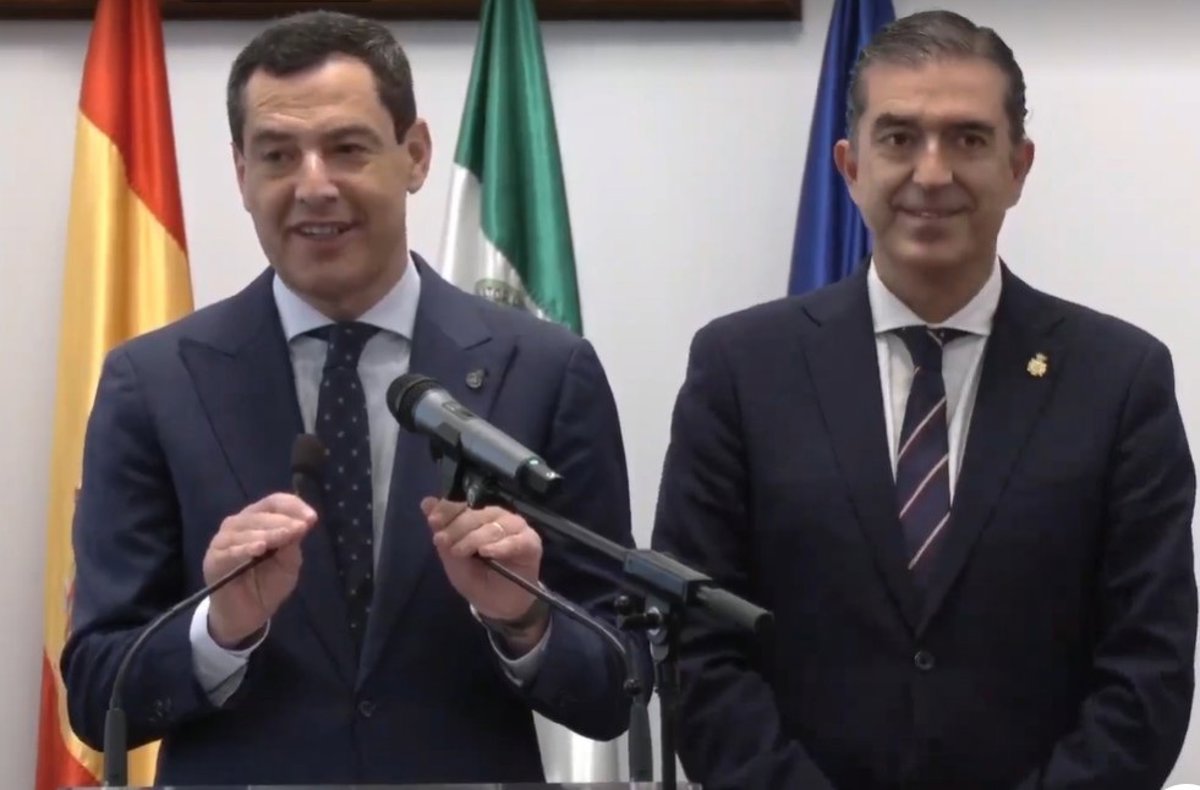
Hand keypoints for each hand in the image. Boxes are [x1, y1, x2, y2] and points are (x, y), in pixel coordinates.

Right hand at [203, 492, 316, 647]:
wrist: (248, 615)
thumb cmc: (268, 585)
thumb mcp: (288, 564)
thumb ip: (292, 544)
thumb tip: (301, 523)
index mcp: (259, 520)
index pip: (275, 502)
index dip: (293, 506)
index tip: (311, 518)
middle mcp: (239, 524)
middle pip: (261, 513)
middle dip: (283, 520)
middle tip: (300, 528)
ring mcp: (224, 540)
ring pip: (245, 529)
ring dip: (267, 532)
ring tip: (283, 536)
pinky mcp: (214, 559)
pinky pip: (229, 550)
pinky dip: (244, 548)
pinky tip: (259, 548)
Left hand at [421, 497, 548, 649]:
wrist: (499, 606)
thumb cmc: (476, 579)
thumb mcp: (453, 559)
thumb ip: (443, 531)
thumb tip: (426, 502)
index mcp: (477, 516)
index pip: (462, 504)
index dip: (447, 510)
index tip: (433, 521)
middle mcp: (497, 517)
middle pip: (476, 514)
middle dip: (457, 528)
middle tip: (443, 542)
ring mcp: (515, 528)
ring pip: (493, 526)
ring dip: (474, 538)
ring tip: (460, 552)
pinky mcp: (531, 542)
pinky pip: (515, 541)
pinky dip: (500, 546)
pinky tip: (487, 552)